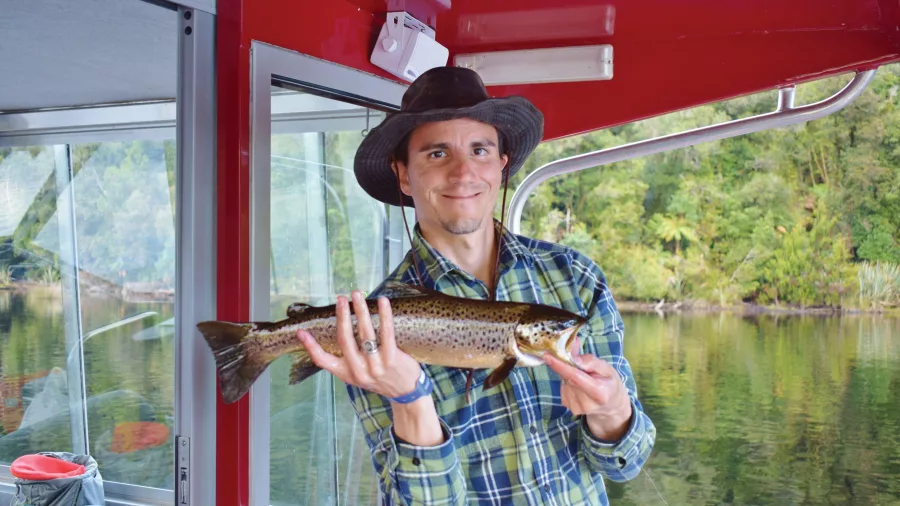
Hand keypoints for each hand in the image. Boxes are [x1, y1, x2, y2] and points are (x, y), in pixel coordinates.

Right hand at [297, 290, 422, 399]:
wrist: (407, 394)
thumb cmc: (381, 378)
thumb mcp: (359, 375)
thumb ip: (349, 359)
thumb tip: (339, 331)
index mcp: (347, 374)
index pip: (323, 361)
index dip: (310, 347)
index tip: (300, 332)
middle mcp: (359, 371)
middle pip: (345, 340)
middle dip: (342, 316)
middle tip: (340, 298)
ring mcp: (376, 366)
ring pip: (365, 334)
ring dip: (360, 311)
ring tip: (357, 294)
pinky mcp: (392, 360)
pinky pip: (387, 333)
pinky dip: (384, 315)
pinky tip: (383, 301)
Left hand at [543, 337, 632, 440]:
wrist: (611, 405)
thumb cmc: (609, 383)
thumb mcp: (607, 368)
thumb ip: (589, 360)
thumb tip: (572, 351)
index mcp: (599, 393)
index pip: (575, 377)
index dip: (560, 366)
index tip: (548, 356)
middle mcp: (586, 403)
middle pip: (568, 378)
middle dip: (566, 364)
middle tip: (571, 356)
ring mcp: (576, 407)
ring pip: (564, 381)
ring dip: (568, 374)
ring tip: (583, 376)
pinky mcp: (568, 406)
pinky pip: (563, 386)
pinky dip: (568, 381)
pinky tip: (578, 384)